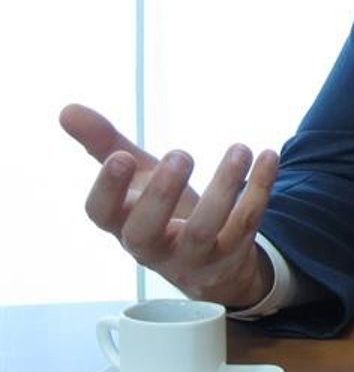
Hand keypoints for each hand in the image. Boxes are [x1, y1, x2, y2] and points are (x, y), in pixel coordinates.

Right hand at [59, 103, 278, 307]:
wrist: (208, 262)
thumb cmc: (161, 211)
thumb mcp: (136, 178)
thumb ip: (104, 144)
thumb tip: (67, 109)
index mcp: (123, 224)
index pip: (101, 215)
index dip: (107, 189)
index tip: (119, 157)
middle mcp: (153, 246)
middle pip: (147, 232)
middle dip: (162, 193)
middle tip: (181, 154)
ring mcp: (193, 255)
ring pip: (205, 230)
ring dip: (224, 187)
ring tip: (240, 149)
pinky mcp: (231, 254)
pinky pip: (246, 224)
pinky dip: (260, 189)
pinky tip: (268, 156)